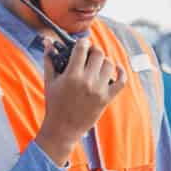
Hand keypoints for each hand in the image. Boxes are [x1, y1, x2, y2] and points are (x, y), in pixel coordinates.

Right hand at [34, 41, 126, 165]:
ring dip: (104, 61)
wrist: (63, 128)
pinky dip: (121, 72)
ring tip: (98, 64)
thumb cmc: (54, 104)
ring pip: (109, 64)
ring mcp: (99, 90)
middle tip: (89, 54)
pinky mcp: (107, 98)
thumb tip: (49, 42)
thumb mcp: (49, 81)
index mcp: (72, 75)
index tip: (81, 44)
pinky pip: (121, 82)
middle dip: (93, 50)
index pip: (82, 48)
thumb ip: (49, 60)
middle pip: (98, 54)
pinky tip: (117, 68)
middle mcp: (87, 81)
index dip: (82, 42)